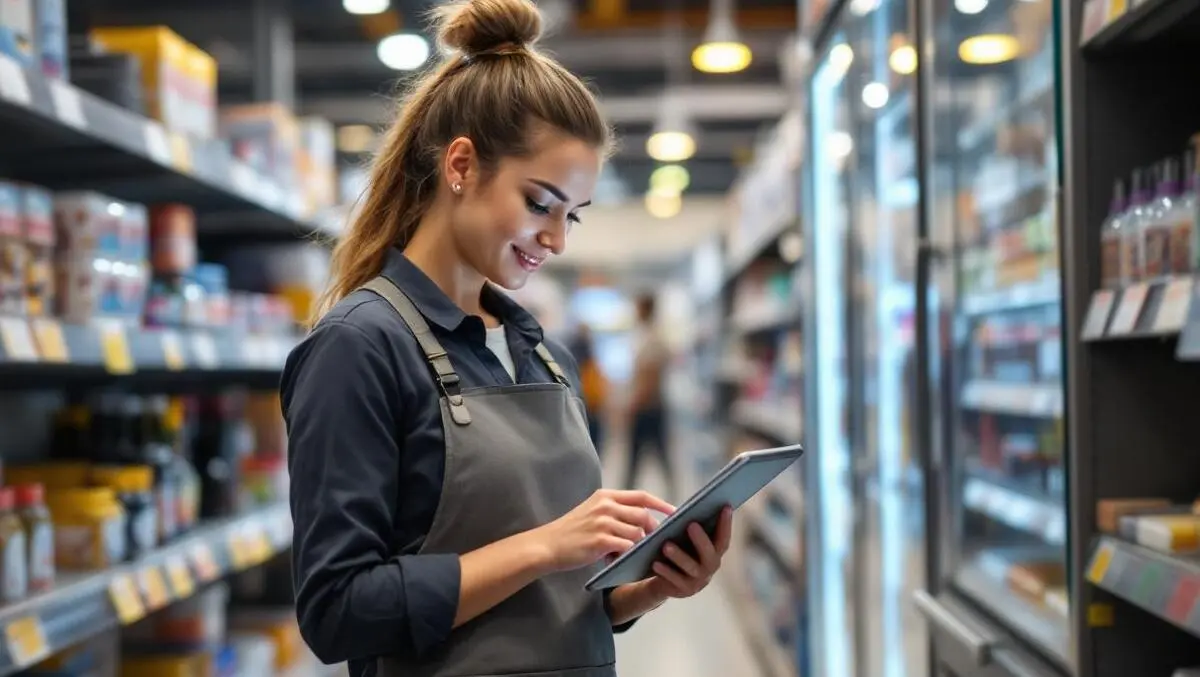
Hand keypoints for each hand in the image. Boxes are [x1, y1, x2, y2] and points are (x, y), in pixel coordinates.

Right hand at [529, 489, 674, 572]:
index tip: (675, 512)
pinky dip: (629, 556)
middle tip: (654, 542)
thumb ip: (615, 512)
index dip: (661, 503)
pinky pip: (626, 548)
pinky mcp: (600, 541)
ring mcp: (603, 522)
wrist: (546, 545)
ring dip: (639, 546)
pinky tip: (622, 562)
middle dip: (652, 530)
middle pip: (643, 515)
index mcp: (605, 496)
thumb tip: (643, 521)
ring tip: (633, 555)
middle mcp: (605, 505)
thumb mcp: (592, 512)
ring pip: (637, 533)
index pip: (641, 496)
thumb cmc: (571, 532)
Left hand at [643, 505, 732, 599]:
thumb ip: (692, 529)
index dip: (726, 524)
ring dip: (679, 556)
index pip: (724, 538)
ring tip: (666, 545)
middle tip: (691, 524)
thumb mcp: (685, 539)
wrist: (665, 580)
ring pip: (691, 567)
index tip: (725, 506)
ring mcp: (698, 581)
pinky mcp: (684, 591)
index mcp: (715, 552)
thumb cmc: (678, 550)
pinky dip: (665, 571)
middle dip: (701, 539)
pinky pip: (675, 580)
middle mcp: (710, 567)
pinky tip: (655, 563)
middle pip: (709, 553)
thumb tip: (689, 510)